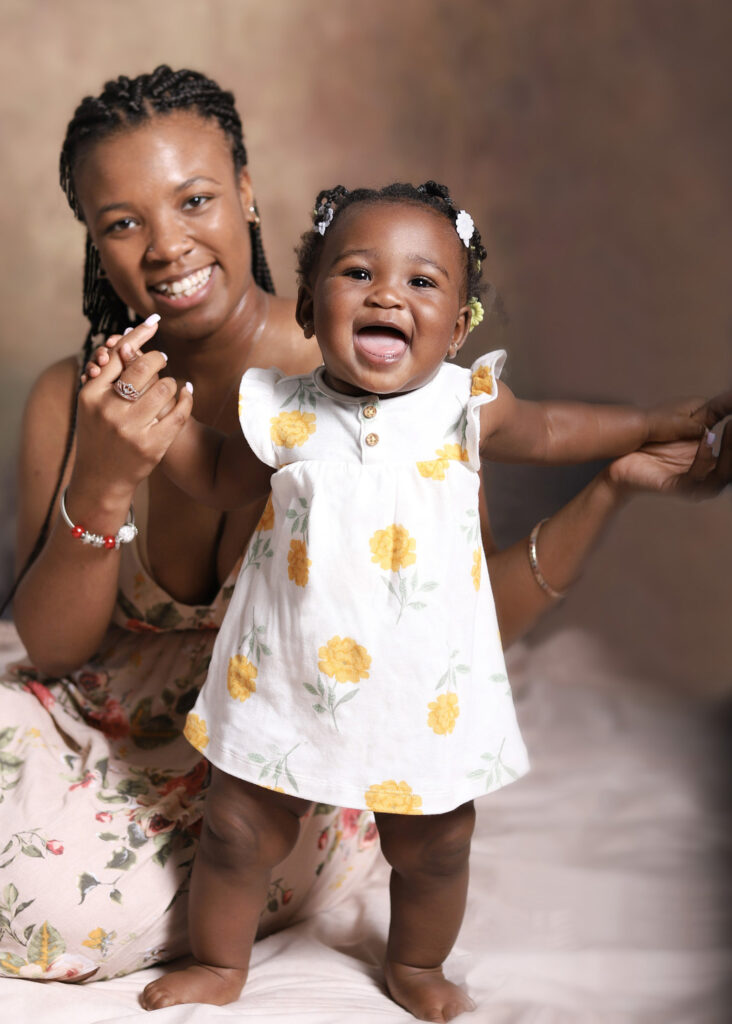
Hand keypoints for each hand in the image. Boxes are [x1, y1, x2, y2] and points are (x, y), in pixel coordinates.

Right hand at [72, 318, 189, 499]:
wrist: (101, 478)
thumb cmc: (99, 434)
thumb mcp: (92, 405)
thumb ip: (108, 375)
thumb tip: (128, 339)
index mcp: (91, 395)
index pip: (118, 355)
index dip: (137, 336)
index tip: (153, 323)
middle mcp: (109, 411)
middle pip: (143, 367)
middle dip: (158, 358)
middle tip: (163, 357)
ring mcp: (130, 430)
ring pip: (164, 388)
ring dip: (171, 382)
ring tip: (171, 384)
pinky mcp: (151, 446)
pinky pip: (178, 414)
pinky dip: (186, 399)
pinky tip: (187, 392)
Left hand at [609, 392, 730, 498]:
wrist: (623, 450)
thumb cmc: (655, 434)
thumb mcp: (689, 418)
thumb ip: (716, 410)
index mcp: (712, 457)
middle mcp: (706, 471)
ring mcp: (693, 482)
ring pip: (722, 476)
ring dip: (729, 451)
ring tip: (730, 427)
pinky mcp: (678, 487)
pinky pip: (695, 478)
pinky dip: (703, 459)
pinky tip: (706, 440)